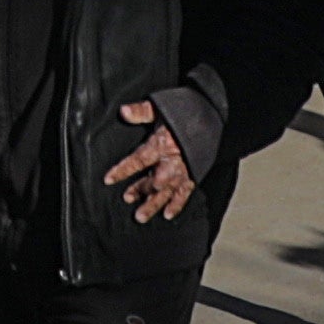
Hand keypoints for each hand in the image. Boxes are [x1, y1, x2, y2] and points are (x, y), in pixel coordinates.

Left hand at [100, 100, 198, 226]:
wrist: (214, 116)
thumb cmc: (186, 111)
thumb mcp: (161, 107)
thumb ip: (142, 111)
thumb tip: (123, 111)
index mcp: (162, 145)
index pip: (139, 160)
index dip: (123, 170)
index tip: (109, 179)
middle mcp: (173, 161)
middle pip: (154, 180)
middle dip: (141, 190)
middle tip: (128, 199)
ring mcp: (184, 171)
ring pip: (167, 192)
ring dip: (153, 204)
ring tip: (140, 216)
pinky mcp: (194, 175)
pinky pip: (185, 193)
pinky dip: (176, 205)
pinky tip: (167, 215)